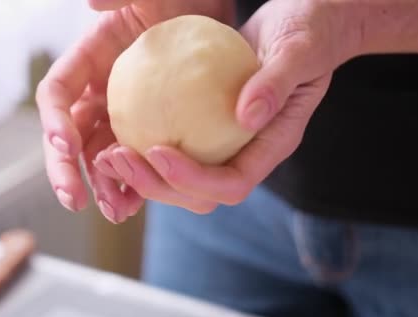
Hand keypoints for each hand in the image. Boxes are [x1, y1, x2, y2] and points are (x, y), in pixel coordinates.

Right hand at [36, 0, 234, 222]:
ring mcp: (122, 113)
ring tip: (115, 211)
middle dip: (66, 169)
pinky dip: (134, 184)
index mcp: (87, 60)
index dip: (54, 119)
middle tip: (74, 199)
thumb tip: (91, 2)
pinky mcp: (149, 129)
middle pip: (69, 136)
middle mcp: (98, 90)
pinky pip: (135, 161)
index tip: (66, 144)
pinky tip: (139, 205)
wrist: (213, 15)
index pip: (57, 93)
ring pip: (99, 157)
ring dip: (102, 186)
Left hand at [95, 0, 360, 214]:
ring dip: (143, 173)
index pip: (234, 183)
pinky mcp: (210, 125)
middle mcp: (249, 150)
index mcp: (274, 143)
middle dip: (155, 184)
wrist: (308, 21)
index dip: (194, 178)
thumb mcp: (299, 50)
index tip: (158, 151)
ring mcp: (229, 141)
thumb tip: (247, 118)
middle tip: (115, 157)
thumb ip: (276, 83)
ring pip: (183, 177)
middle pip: (200, 193)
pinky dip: (145, 146)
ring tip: (106, 154)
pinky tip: (116, 129)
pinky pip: (177, 144)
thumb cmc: (311, 31)